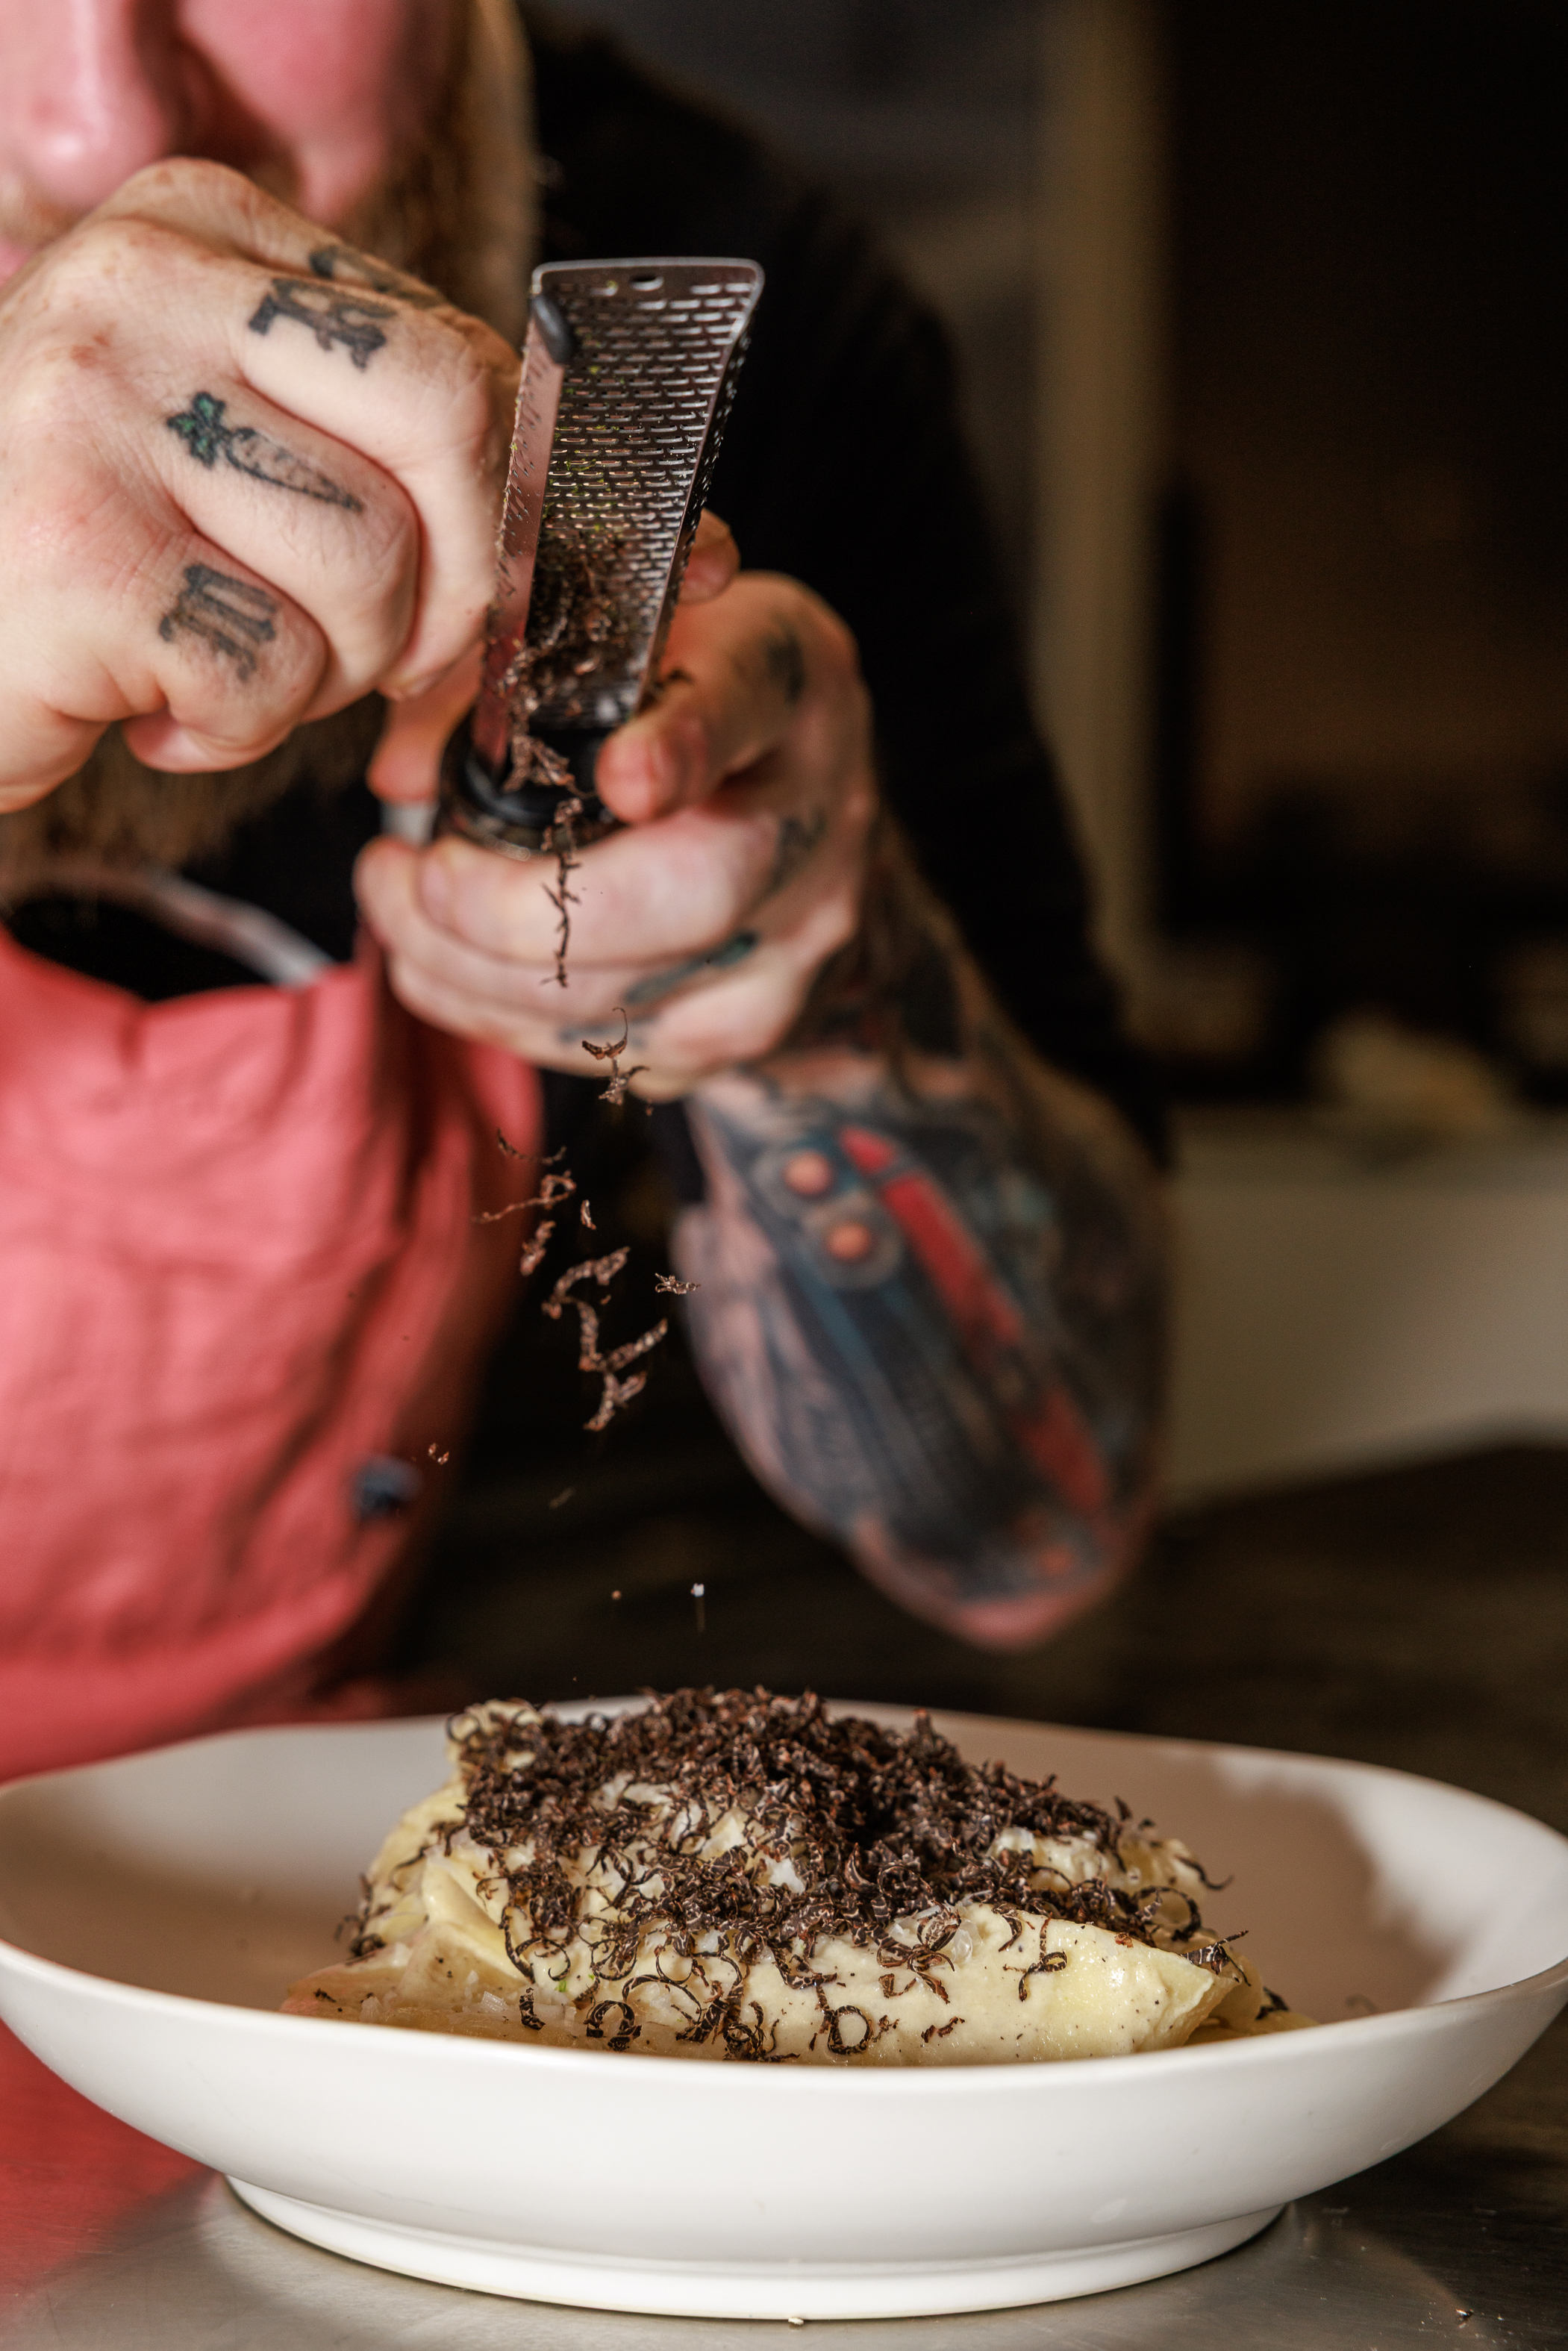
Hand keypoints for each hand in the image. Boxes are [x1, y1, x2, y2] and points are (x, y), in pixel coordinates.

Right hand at [0, 157, 514, 809]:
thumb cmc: (72, 554)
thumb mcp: (211, 435)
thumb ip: (355, 435)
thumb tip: (533, 523)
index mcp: (194, 229)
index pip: (453, 350)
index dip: (489, 508)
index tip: (438, 586)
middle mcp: (142, 288)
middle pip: (448, 426)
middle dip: (455, 586)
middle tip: (377, 655)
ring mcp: (98, 412)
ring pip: (371, 569)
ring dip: (323, 676)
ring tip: (215, 668)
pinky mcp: (79, 551)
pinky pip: (272, 673)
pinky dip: (231, 731)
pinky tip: (146, 702)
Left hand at [355, 538, 877, 1098]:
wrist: (799, 812)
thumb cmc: (683, 701)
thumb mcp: (614, 642)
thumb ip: (504, 681)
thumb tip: (401, 779)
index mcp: (789, 683)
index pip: (745, 709)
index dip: (685, 749)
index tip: (624, 776)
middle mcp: (815, 822)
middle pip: (695, 896)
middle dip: (523, 905)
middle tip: (420, 875)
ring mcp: (792, 943)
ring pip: (634, 997)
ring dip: (477, 969)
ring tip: (396, 908)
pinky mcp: (747, 1030)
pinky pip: (611, 1052)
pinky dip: (501, 1016)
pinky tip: (440, 966)